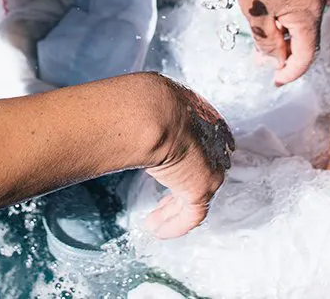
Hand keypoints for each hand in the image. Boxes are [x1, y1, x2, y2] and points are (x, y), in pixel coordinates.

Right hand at [141, 73, 234, 238]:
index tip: (168, 169)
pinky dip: (173, 225)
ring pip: (195, 194)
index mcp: (201, 115)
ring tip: (154, 221)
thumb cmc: (143, 100)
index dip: (184, 158)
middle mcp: (212, 140)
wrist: (150, 111)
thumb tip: (117, 112)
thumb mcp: (146, 103)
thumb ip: (145, 113)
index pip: (200, 142)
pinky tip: (156, 229)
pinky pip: (192, 215)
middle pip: (202, 169)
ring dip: (173, 210)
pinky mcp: (202, 187)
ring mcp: (210, 164)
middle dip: (181, 188)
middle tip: (164, 201)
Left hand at [226, 0, 329, 85]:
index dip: (290, 72)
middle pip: (307, 35)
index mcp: (310, 12)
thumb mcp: (254, 10)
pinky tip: (270, 5)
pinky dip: (289, 7)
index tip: (274, 81)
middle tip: (260, 60)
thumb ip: (267, 41)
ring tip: (263, 32)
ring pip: (305, 14)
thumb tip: (276, 61)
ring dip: (286, 28)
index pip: (306, 54)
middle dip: (285, 50)